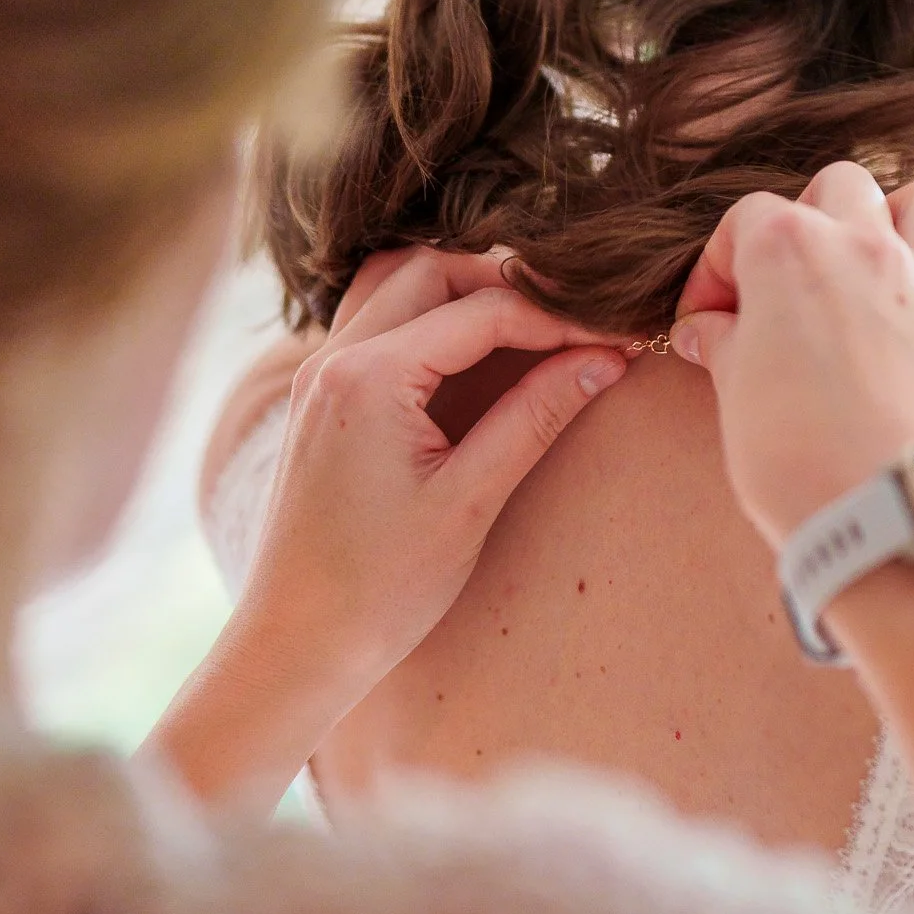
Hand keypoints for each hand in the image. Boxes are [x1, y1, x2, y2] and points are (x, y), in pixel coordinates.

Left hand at [162, 250, 625, 797]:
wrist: (296, 645)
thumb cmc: (381, 589)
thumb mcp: (471, 501)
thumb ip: (535, 417)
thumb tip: (605, 359)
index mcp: (370, 378)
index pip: (484, 310)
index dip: (560, 319)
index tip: (617, 337)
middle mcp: (334, 360)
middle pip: (434, 269)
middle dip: (509, 285)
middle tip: (574, 326)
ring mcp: (319, 375)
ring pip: (395, 281)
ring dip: (461, 289)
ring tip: (526, 328)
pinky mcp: (319, 398)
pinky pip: (372, 319)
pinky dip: (425, 314)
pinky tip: (468, 354)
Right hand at [669, 162, 913, 548]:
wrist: (886, 517)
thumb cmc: (794, 460)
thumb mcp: (735, 398)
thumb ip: (726, 346)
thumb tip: (706, 329)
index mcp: (789, 251)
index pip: (747, 220)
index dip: (719, 267)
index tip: (708, 318)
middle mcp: (864, 248)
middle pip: (841, 187)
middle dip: (813, 217)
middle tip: (792, 281)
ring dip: (905, 220)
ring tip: (879, 263)